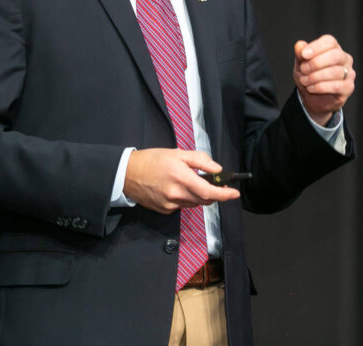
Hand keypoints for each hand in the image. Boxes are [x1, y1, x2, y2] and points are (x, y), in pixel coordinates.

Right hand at [123, 149, 240, 213]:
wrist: (127, 173)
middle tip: (213, 183)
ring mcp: (170, 204)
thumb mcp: (177, 153)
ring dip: (198, 196)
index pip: (209, 191)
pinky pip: (182, 206)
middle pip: (204, 200)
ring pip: (194, 204)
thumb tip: (217, 169)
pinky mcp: (165, 210)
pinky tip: (175, 188)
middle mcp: (176, 194)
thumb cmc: (152, 160)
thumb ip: (200, 160)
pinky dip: (185, 198)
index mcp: (181, 177)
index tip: (235, 194)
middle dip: (213, 193)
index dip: (224, 194)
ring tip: (189, 182)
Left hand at [293, 34, 355, 124]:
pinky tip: (311, 88)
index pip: (329, 41)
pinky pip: (337, 86)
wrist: (313, 98)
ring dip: (316, 76)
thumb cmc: (309, 76)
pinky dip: (320, 87)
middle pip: (336, 55)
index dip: (316, 47)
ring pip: (336, 72)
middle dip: (316, 63)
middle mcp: (344, 59)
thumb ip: (300, 54)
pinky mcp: (348, 87)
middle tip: (303, 69)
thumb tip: (299, 45)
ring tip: (304, 80)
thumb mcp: (301, 64)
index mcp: (333, 48)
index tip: (304, 55)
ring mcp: (349, 73)